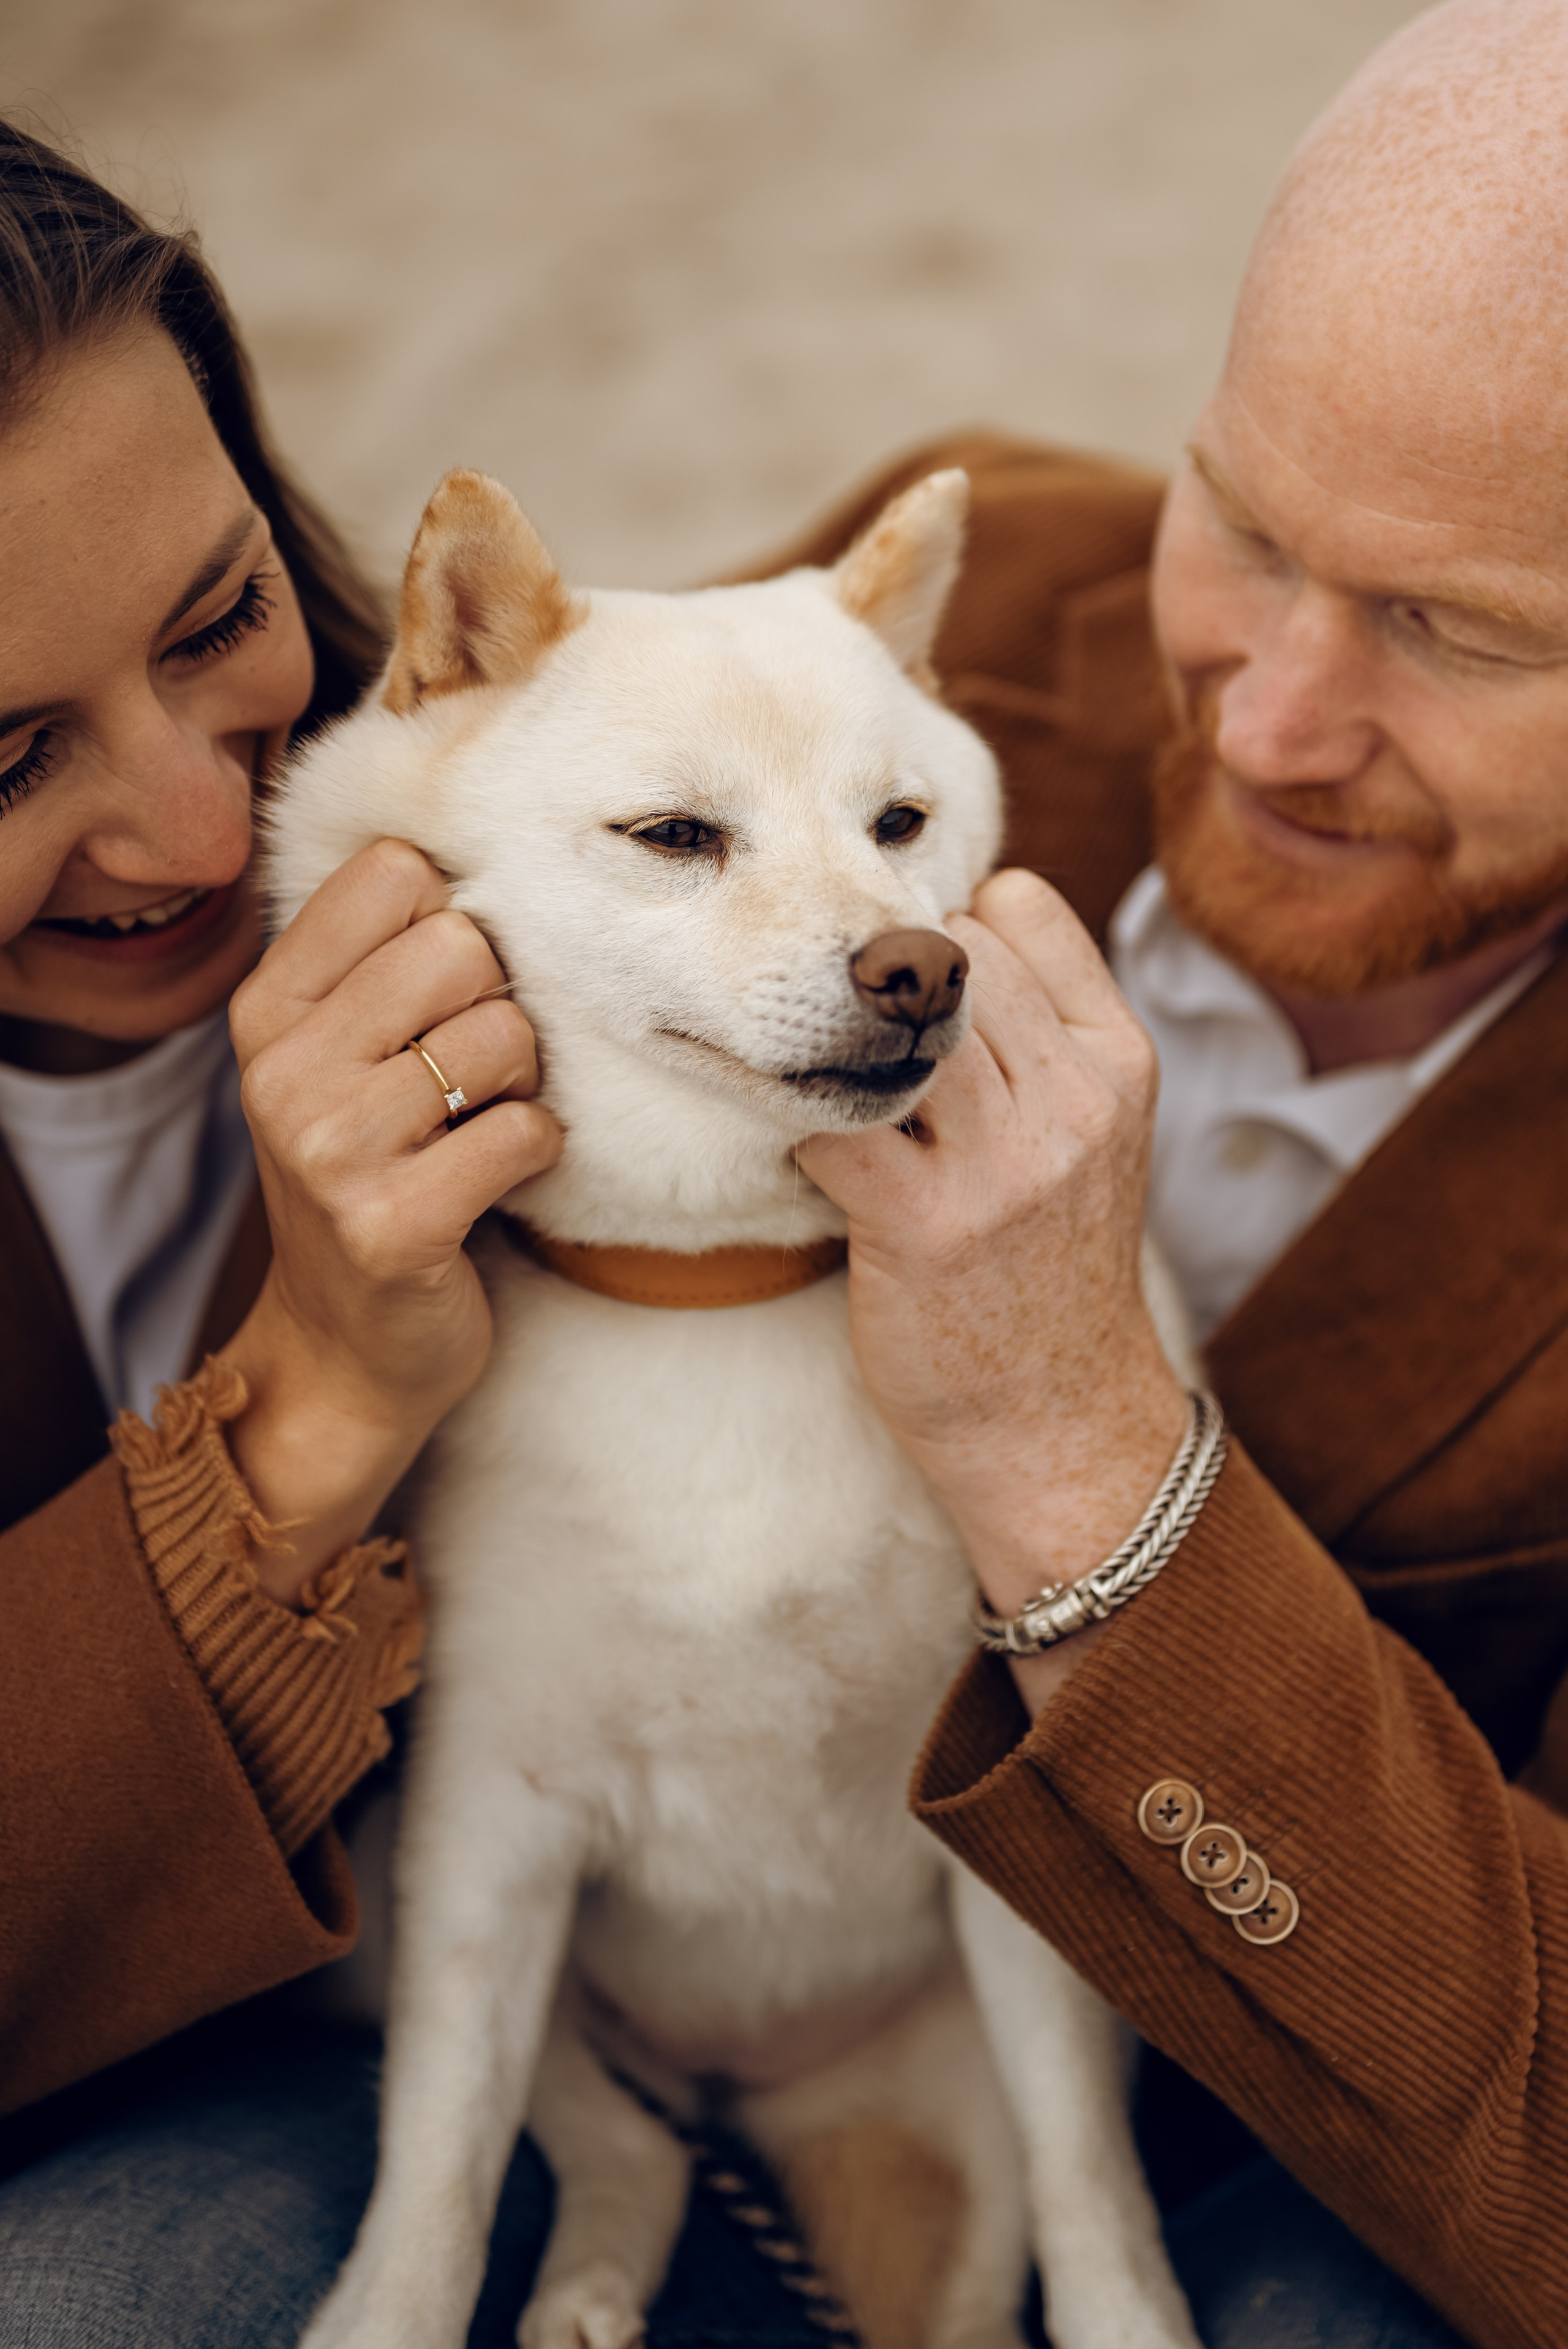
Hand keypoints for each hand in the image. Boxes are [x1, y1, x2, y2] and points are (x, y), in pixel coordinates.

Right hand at [221, 839, 561, 1602]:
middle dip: (499, 1004)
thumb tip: (481, 858)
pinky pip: (527, 1130)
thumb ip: (383, 961)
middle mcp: (284, 1069)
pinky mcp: (395, 1224)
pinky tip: (496, 1180)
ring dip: (524, 1083)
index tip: (441, 993)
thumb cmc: (369, 1177)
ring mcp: (332, 1149)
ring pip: (505, 1034)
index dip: (453, 921)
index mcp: (268, 1007)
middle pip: (461, 943)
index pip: (394, 872)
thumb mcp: (340, 1057)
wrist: (344, 1347)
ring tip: (480, 1126)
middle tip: (474, 1074)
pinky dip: (538, 1152)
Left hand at [798, 868, 1186, 1707]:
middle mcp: (1071, 1099)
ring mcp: (1002, 1163)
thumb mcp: (1092, 1135)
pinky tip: (802, 1152)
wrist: (1062, 1425)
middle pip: (946, 951)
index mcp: (1118, 1060)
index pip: (1018, 905)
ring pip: (887, 1023)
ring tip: (818, 1081)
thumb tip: (933, 943)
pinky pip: (826, 1118)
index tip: (922, 991)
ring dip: (834, 1044)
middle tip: (852, 1038)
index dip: (953, 928)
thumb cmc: (1055, 1273)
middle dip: (885, 986)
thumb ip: (1041, 1039)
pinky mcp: (922, 1224)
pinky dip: (794, 1122)